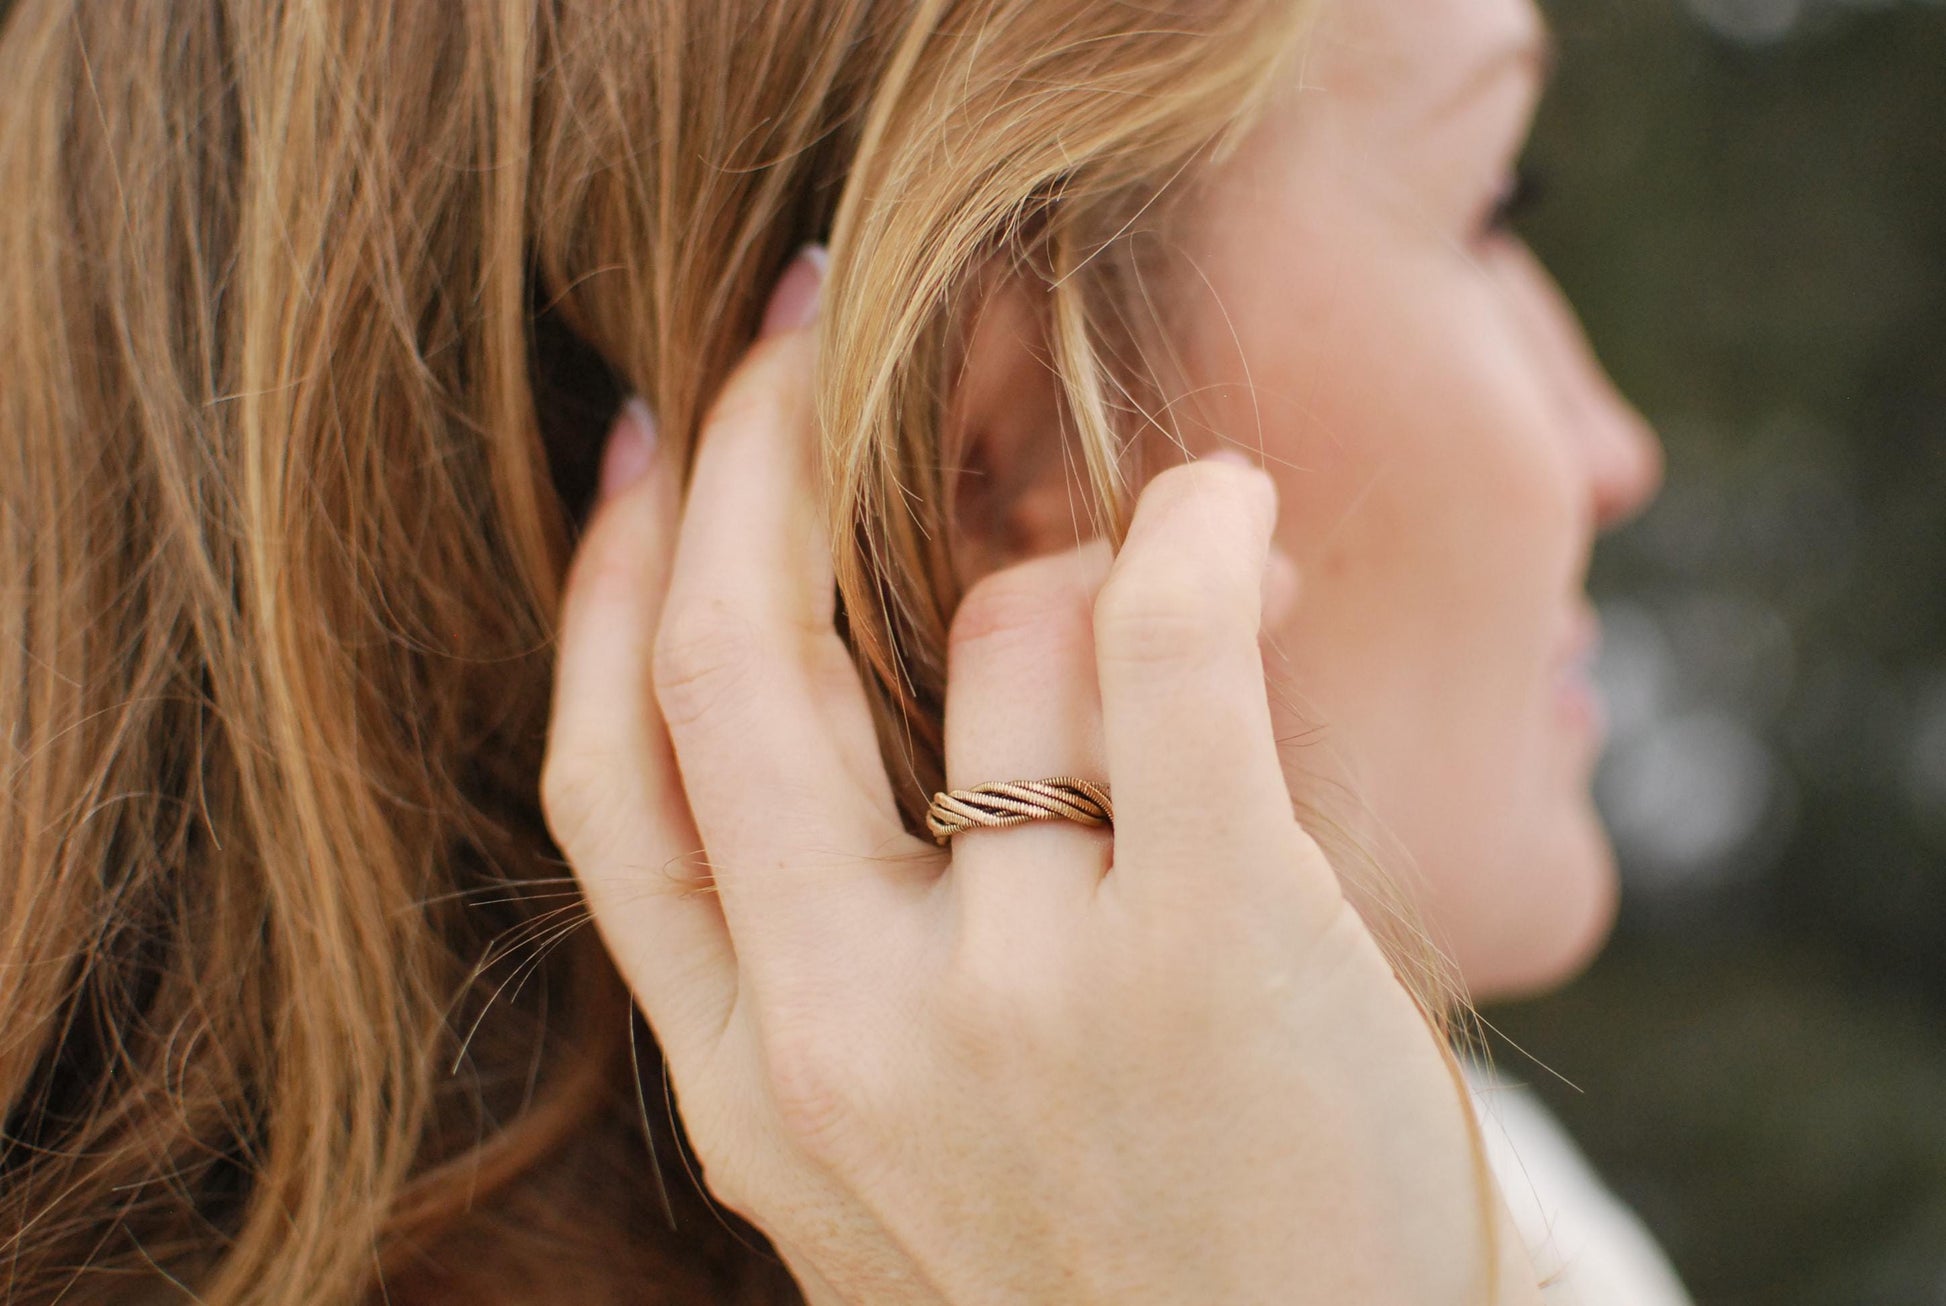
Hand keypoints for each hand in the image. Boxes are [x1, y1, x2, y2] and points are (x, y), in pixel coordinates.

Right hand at [540, 253, 1540, 1304]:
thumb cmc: (1127, 1257)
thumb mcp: (910, 1142)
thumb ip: (861, 937)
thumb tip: (923, 635)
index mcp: (748, 1081)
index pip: (611, 776)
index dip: (609, 579)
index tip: (638, 443)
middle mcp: (840, 1042)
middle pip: (734, 663)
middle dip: (747, 445)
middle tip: (791, 317)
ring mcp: (1014, 1005)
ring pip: (997, 641)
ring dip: (1080, 562)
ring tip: (1189, 571)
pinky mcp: (1206, 958)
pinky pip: (1165, 656)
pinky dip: (1192, 535)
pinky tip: (1226, 505)